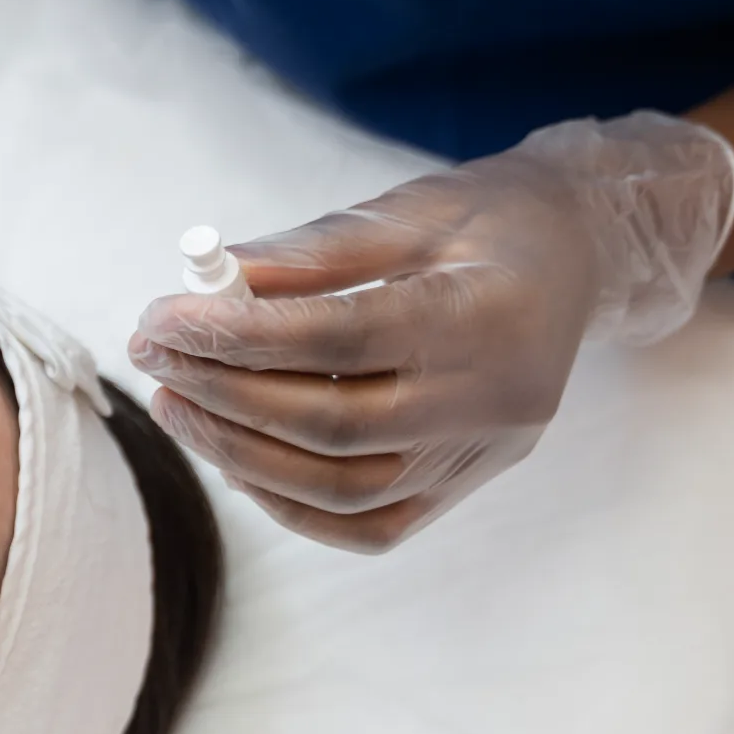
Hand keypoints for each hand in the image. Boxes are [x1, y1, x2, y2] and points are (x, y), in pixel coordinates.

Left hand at [128, 112, 733, 551]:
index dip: (238, 335)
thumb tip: (211, 283)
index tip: (163, 317)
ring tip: (177, 402)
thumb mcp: (408, 209)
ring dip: (241, 454)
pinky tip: (233, 454)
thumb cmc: (487, 221)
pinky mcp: (467, 485)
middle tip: (153, 356)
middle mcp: (494, 399)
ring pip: (342, 488)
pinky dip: (289, 502)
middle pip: (332, 425)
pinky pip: (367, 524)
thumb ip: (312, 252)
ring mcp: (483, 454)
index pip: (339, 340)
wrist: (579, 258)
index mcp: (487, 313)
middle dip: (223, 394)